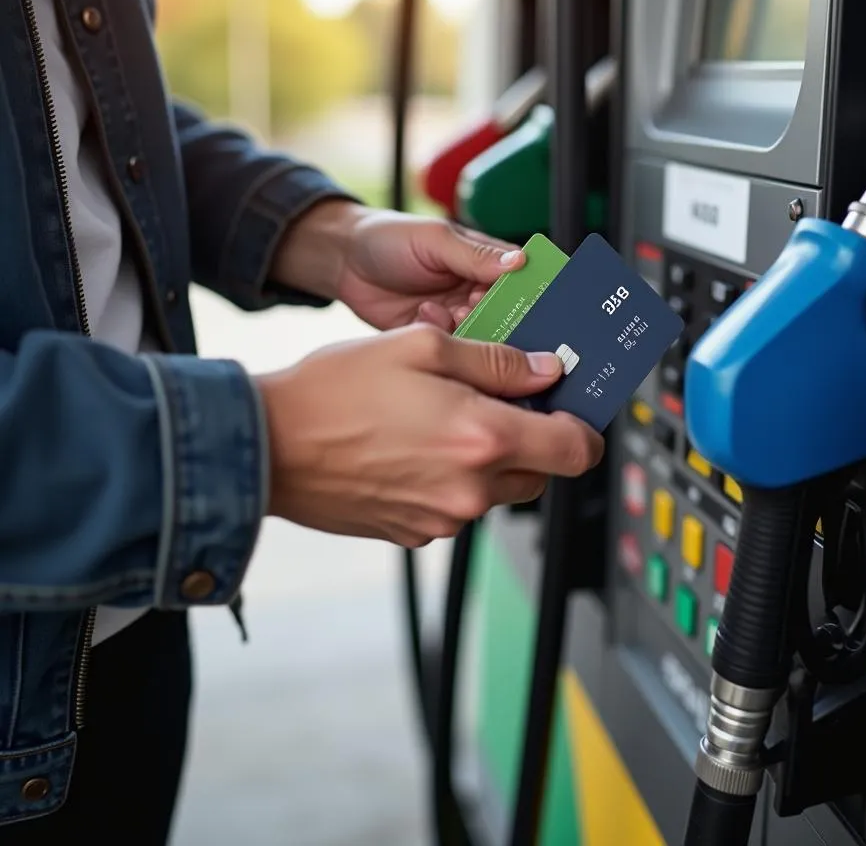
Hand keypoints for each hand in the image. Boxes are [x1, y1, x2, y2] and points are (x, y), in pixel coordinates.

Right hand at [256, 325, 604, 547]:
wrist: (266, 447)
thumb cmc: (335, 392)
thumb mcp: (421, 347)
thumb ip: (495, 362)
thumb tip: (544, 372)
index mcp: (483, 438)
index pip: (576, 450)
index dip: (583, 427)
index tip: (572, 407)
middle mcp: (471, 488)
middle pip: (541, 472)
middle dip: (533, 438)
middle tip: (499, 401)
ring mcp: (443, 518)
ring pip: (498, 489)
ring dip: (489, 457)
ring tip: (441, 419)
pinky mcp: (415, 534)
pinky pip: (457, 505)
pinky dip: (451, 478)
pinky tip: (413, 447)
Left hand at [270, 200, 525, 330]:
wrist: (343, 262)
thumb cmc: (389, 238)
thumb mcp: (435, 239)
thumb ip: (476, 254)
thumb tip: (520, 262)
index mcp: (488, 262)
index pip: (524, 282)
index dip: (530, 295)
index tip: (527, 303)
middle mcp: (478, 292)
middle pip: (509, 317)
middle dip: (498, 318)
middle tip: (479, 308)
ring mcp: (458, 318)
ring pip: (483, 338)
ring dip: (469, 329)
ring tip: (451, 311)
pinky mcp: (435, 339)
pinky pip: (452, 350)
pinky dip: (442, 337)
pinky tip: (424, 314)